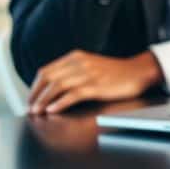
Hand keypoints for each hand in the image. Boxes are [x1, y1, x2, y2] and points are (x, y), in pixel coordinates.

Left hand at [28, 50, 164, 114]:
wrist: (139, 71)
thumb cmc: (117, 72)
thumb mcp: (91, 66)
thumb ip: (74, 72)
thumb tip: (53, 88)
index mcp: (76, 57)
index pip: (46, 71)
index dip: (35, 86)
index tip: (30, 99)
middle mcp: (80, 63)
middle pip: (48, 78)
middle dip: (36, 95)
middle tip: (30, 108)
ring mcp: (88, 74)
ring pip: (57, 86)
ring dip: (44, 100)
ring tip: (38, 112)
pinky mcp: (97, 86)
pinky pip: (73, 94)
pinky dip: (60, 103)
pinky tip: (53, 110)